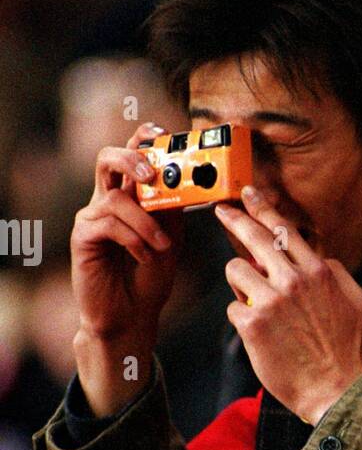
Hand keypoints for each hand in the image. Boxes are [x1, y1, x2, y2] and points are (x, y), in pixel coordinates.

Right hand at [70, 122, 184, 412]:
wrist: (132, 316)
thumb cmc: (150, 276)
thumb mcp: (172, 236)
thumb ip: (174, 208)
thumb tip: (191, 176)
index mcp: (130, 195)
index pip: (131, 154)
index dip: (143, 139)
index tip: (162, 133)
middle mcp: (106, 200)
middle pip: (107, 158)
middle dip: (131, 157)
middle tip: (151, 172)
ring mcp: (92, 218)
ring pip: (115, 197)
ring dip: (145, 221)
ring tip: (163, 246)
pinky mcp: (83, 238)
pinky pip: (108, 224)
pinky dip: (133, 238)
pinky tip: (144, 255)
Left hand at [216, 186, 361, 422]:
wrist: (335, 390)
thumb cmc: (347, 351)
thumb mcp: (359, 303)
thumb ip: (339, 275)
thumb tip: (320, 260)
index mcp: (318, 272)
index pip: (284, 230)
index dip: (262, 209)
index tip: (248, 196)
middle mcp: (293, 280)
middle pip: (254, 237)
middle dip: (235, 219)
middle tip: (222, 211)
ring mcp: (270, 301)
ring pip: (235, 270)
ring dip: (240, 283)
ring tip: (254, 300)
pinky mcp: (251, 324)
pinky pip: (232, 307)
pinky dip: (241, 318)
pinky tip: (257, 332)